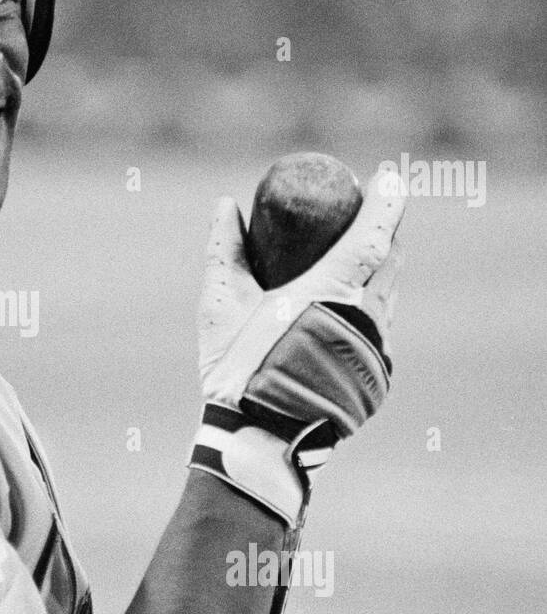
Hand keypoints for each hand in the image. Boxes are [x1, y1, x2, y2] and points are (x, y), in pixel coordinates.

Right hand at [190, 173, 405, 525]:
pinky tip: (351, 305)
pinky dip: (373, 303)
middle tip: (365, 210)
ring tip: (357, 253)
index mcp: (335, 290)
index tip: (389, 175)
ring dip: (379, 267)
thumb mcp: (222, 305)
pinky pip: (381, 324)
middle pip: (390, 259)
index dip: (387, 199)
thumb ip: (224, 250)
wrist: (260, 437)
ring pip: (388, 293)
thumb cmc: (240, 368)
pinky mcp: (376, 373)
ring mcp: (376, 347)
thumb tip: (225, 206)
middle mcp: (367, 315)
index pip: (376, 232)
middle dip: (383, 229)